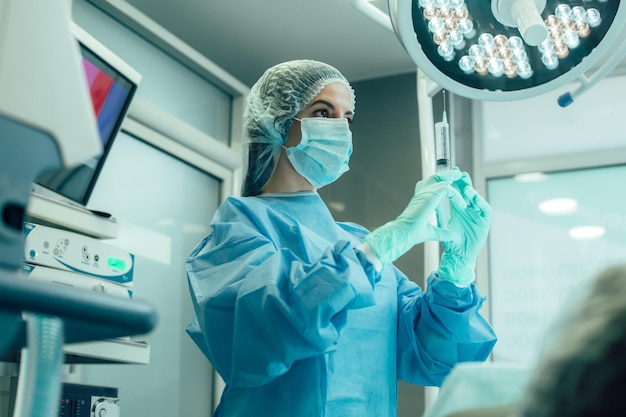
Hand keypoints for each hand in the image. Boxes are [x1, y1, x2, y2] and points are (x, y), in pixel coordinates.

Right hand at [364, 170, 465, 265]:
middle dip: (446, 175)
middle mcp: (421, 194)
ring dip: (450, 177)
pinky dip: (456, 195)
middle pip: (434, 178)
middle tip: (456, 175)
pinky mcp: (431, 195)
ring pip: (440, 178)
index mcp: (420, 200)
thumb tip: (454, 238)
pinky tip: (462, 204)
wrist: (404, 233)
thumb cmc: (412, 233)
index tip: (452, 188)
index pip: (431, 186)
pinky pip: (447, 189)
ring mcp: (425, 193)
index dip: (442, 184)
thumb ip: (444, 233)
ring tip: (459, 176)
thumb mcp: (433, 232)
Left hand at [438, 170, 490, 285]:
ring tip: (465, 186)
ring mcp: (478, 215)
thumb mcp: (443, 223)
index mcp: (460, 209)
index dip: (454, 182)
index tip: (448, 174)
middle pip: (468, 191)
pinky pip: (484, 209)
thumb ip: (440, 212)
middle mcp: (470, 210)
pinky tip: (473, 199)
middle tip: (458, 172)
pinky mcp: (484, 223)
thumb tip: (430, 199)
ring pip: (477, 199)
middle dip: (463, 182)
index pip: (458, 191)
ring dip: (471, 191)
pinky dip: (480, 203)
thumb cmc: (453, 242)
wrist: (459, 256)